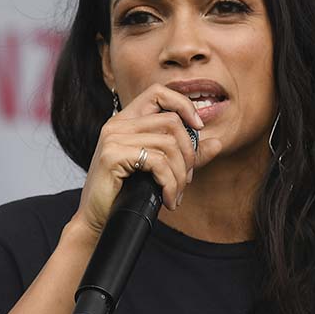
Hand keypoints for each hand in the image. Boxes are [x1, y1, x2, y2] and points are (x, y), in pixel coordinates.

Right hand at [72, 84, 223, 236]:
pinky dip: (170, 184)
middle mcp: (117, 124)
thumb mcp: (159, 170)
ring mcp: (113, 138)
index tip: (198, 128)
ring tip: (176, 194)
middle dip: (189, 153)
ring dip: (180, 175)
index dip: (183, 105)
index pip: (158, 93)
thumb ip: (186, 155)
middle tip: (187, 179)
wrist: (97, 221)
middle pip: (171, 122)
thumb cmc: (126, 194)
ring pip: (168, 144)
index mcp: (126, 121)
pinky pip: (157, 162)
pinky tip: (168, 200)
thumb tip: (217, 142)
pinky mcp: (112, 156)